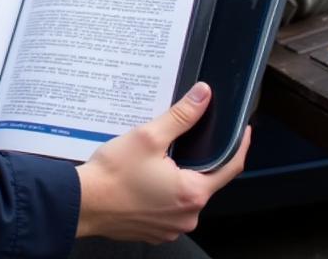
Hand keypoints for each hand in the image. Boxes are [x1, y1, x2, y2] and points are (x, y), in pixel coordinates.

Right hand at [75, 83, 250, 242]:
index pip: (230, 167)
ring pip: (184, 194)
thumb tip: (203, 96)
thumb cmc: (113, 174)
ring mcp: (171, 227)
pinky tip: (144, 178)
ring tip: (154, 159)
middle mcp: (188, 216)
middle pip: (204, 180)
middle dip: (195, 159)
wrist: (83, 202)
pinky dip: (162, 192)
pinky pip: (168, 207)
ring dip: (176, 176)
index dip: (239, 145)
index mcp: (192, 192)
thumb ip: (181, 116)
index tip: (243, 131)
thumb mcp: (149, 136)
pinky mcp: (155, 231)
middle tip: (176, 140)